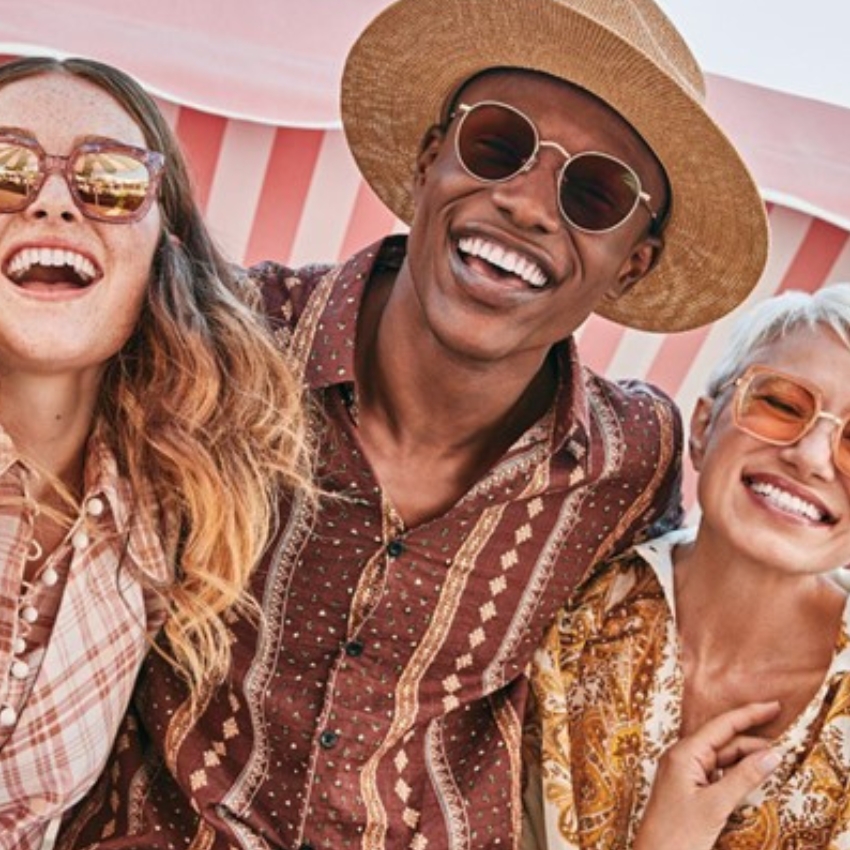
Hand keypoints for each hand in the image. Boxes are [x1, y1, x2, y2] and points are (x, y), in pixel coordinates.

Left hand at [632, 701, 782, 849]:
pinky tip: (752, 775)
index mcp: (684, 753)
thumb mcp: (716, 805)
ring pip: (722, 758)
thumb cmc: (678, 834)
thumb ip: (744, 777)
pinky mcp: (689, 789)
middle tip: (784, 745)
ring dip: (746, 758)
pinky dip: (736, 773)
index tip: (774, 705)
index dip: (749, 714)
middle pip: (724, 740)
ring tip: (774, 760)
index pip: (722, 725)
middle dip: (752, 740)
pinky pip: (716, 773)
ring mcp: (685, 773)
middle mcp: (682, 757)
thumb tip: (773, 755)